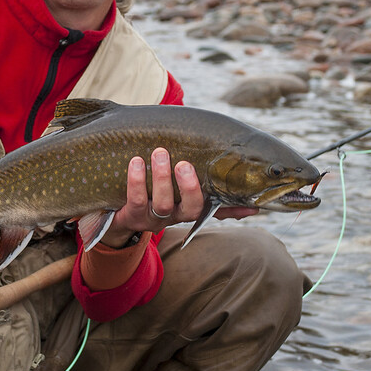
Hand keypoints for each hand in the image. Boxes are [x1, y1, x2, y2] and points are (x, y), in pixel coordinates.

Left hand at [100, 148, 257, 247]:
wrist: (117, 214)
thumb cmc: (154, 191)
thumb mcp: (179, 191)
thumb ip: (208, 189)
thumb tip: (253, 204)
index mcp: (191, 206)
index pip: (217, 208)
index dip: (233, 207)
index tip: (248, 201)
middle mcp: (176, 215)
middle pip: (191, 208)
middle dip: (190, 186)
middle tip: (184, 163)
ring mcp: (154, 218)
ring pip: (163, 203)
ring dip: (161, 178)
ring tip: (159, 152)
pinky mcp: (132, 217)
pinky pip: (135, 200)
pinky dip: (136, 180)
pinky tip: (135, 161)